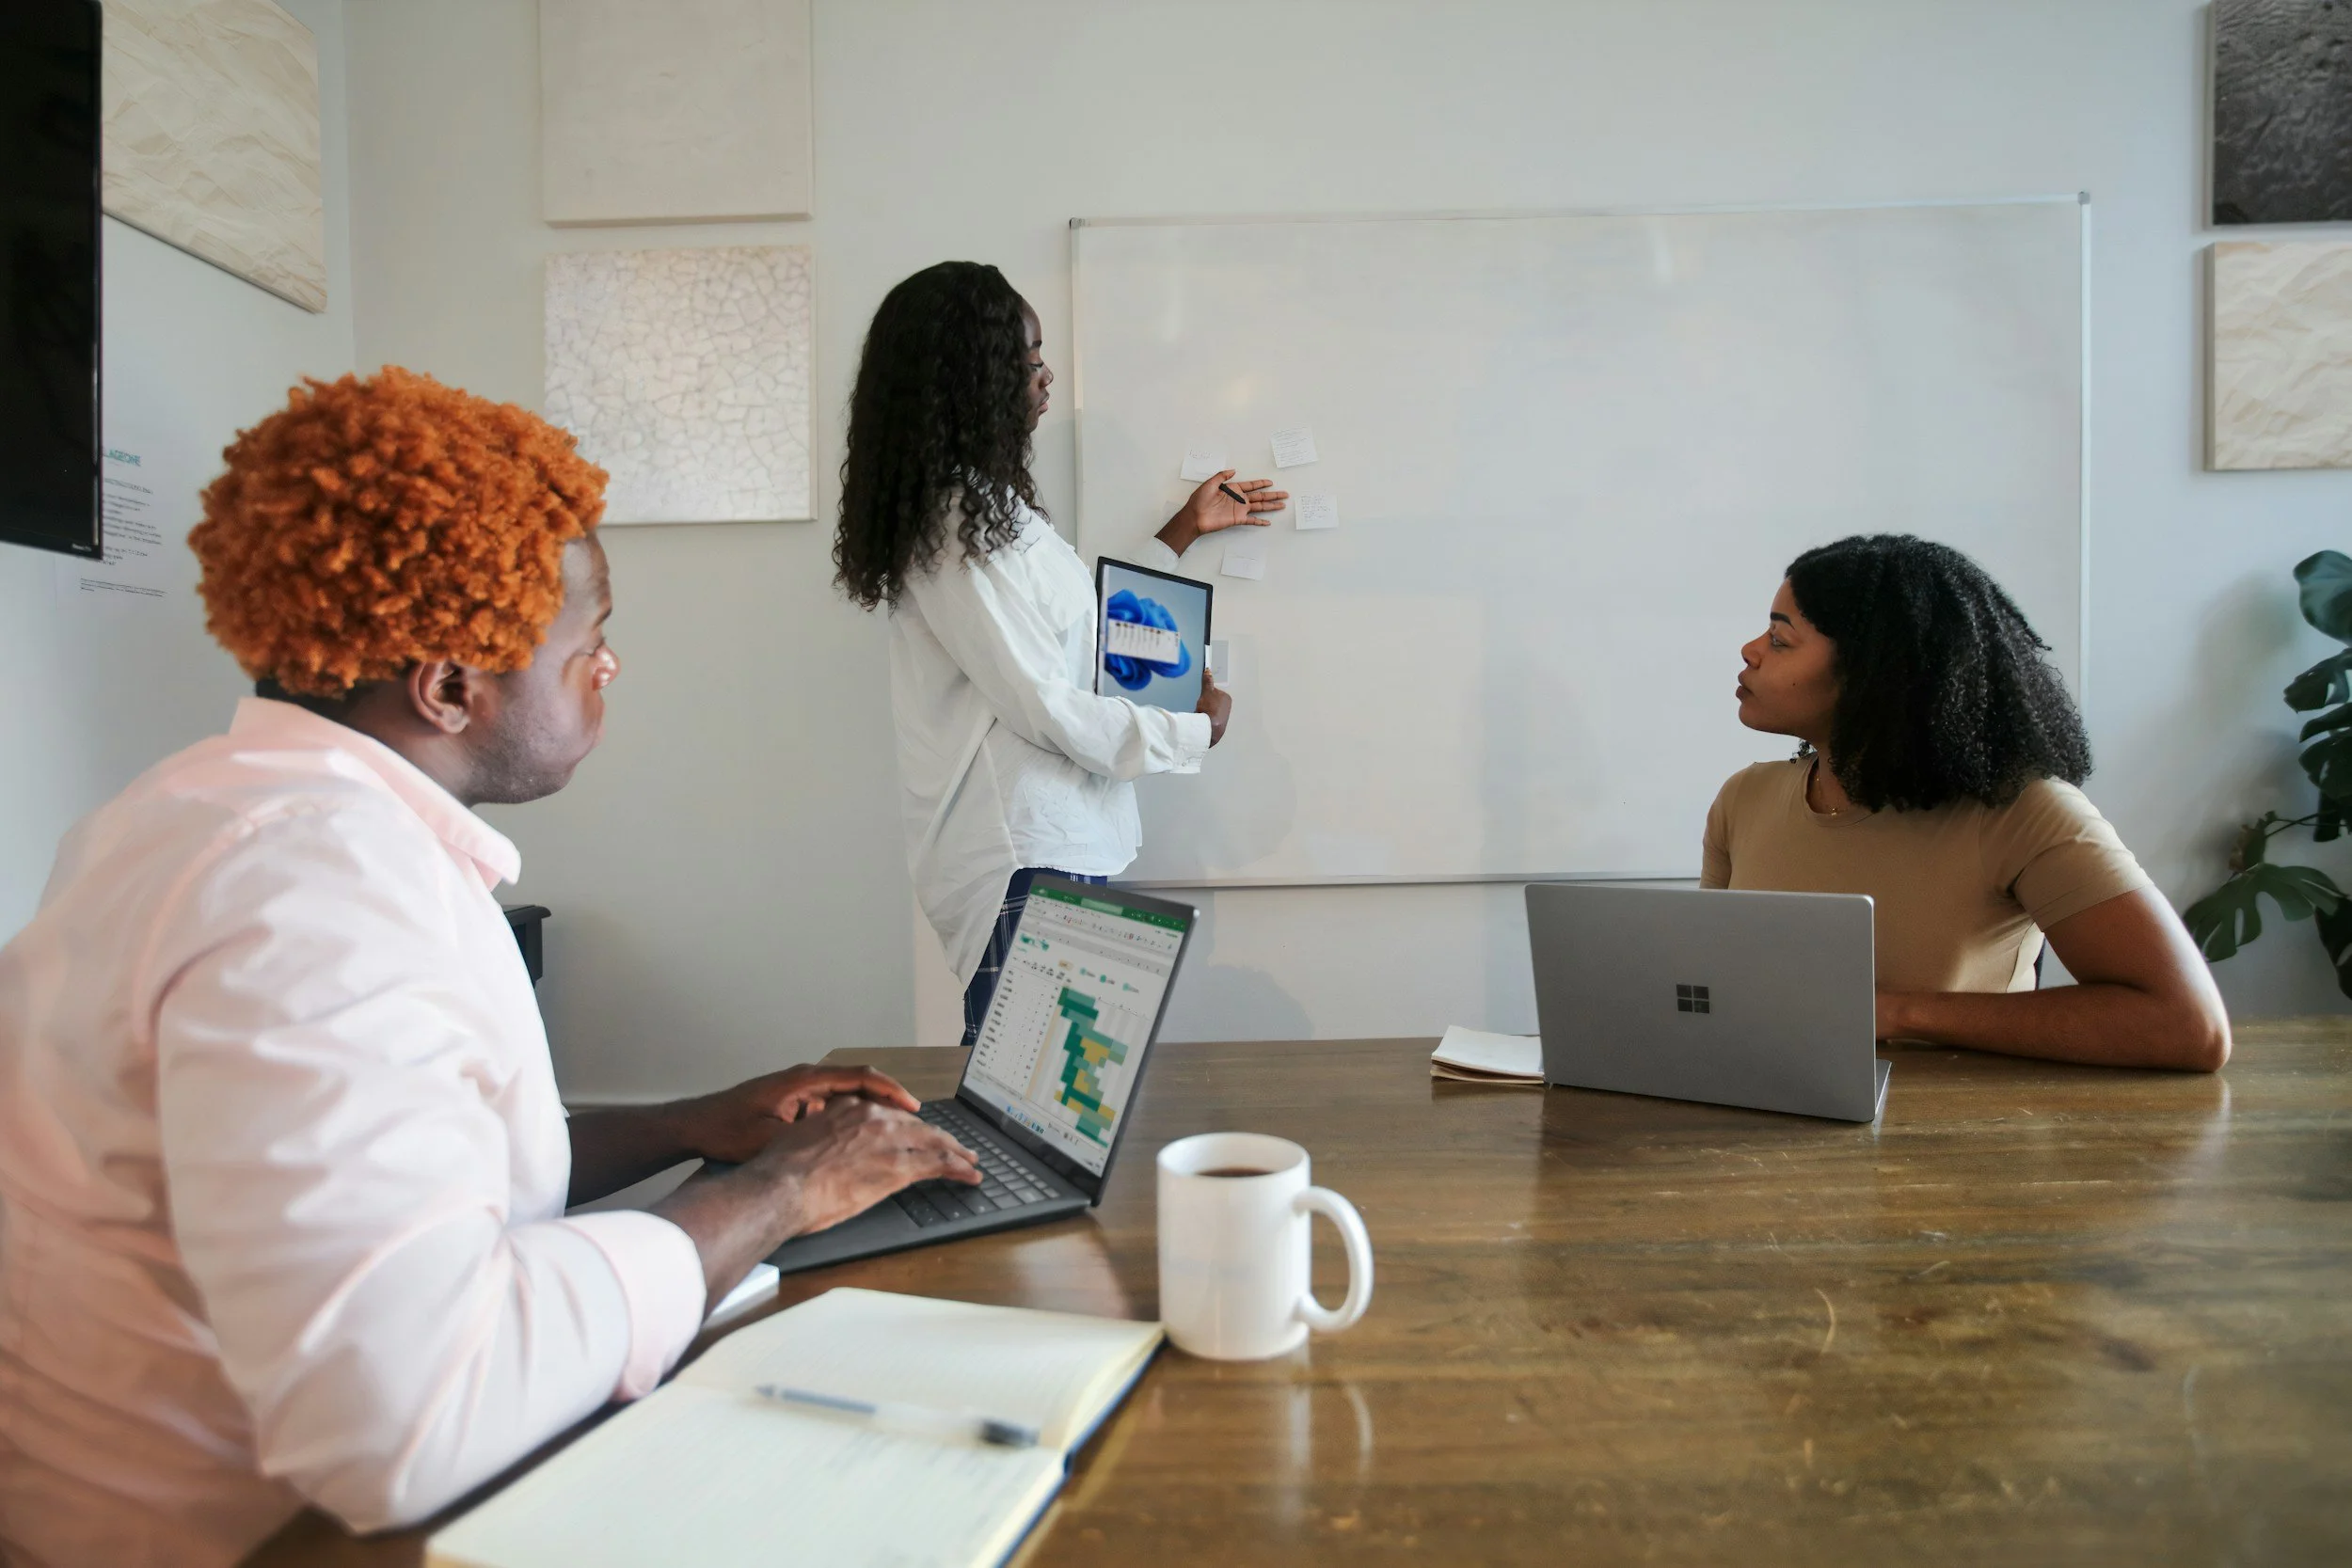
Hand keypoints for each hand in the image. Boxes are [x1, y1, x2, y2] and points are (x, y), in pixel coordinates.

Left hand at [676, 1064, 921, 1164]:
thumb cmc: (725, 1130)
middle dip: (888, 1096)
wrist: (694, 1124)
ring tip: (897, 1125)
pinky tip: (861, 1131)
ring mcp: (799, 1087)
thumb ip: (804, 1137)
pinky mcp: (793, 1099)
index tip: (911, 1106)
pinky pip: (832, 1100)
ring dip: (872, 1104)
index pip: (858, 1077)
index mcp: (803, 1080)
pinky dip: (852, 1111)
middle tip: (914, 1117)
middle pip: (858, 1080)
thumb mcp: (767, 1138)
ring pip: (847, 1090)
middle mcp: (805, 1077)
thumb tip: (840, 1143)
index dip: (889, 1091)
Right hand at [751, 1097, 980, 1234]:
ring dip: (957, 1152)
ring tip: (971, 1161)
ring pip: (935, 1142)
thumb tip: (823, 1145)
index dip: (909, 1127)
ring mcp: (889, 1141)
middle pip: (918, 1126)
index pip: (890, 1115)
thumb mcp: (801, 1137)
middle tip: (957, 1148)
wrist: (780, 1186)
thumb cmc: (781, 1170)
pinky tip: (970, 1174)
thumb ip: (820, 1135)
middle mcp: (874, 1118)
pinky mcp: (899, 1167)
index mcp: (849, 1108)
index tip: (917, 1135)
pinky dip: (959, 1168)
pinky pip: (939, 1164)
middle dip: (940, 1138)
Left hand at [1156, 471, 1287, 556]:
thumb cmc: (1199, 500)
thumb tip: (1233, 470)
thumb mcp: (1210, 483)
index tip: (1271, 482)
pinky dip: (1260, 521)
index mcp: (1233, 489)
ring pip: (1259, 507)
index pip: (1251, 485)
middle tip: (1285, 494)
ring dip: (1271, 506)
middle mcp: (1239, 499)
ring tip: (1282, 505)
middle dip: (1273, 495)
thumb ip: (1222, 476)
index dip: (1261, 483)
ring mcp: (1239, 509)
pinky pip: (1251, 520)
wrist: (1195, 516)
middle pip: (1260, 496)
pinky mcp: (1237, 519)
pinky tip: (1268, 522)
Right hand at [1197, 666, 1231, 745]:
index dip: (1206, 694)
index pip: (1214, 691)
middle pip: (1213, 701)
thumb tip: (1208, 671)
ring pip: (1212, 710)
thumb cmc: (1210, 708)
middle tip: (1201, 706)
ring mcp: (1225, 716)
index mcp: (1227, 697)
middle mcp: (1228, 706)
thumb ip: (1207, 681)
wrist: (1209, 727)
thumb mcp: (1206, 691)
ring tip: (1202, 714)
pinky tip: (1203, 720)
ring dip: (1206, 711)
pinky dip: (1207, 718)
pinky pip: (1211, 718)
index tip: (1202, 698)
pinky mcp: (1220, 725)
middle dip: (1206, 703)